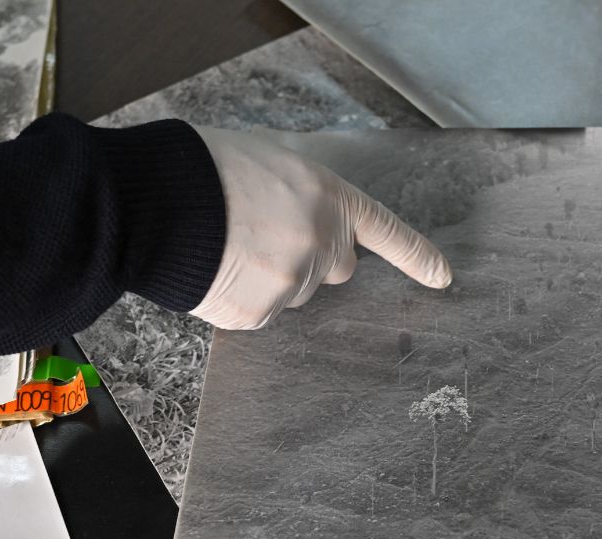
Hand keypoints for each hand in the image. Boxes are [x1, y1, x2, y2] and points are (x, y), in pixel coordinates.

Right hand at [190, 127, 451, 329]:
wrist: (158, 204)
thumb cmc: (205, 171)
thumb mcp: (268, 160)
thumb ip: (299, 196)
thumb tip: (294, 223)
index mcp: (328, 198)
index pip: (387, 231)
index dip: (417, 257)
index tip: (443, 279)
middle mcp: (321, 244)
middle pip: (336, 269)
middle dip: (313, 259)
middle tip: (266, 237)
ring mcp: (291, 284)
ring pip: (292, 293)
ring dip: (269, 278)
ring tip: (225, 249)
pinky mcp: (258, 315)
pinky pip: (258, 314)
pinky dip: (239, 299)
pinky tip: (214, 272)